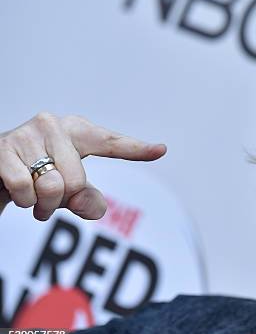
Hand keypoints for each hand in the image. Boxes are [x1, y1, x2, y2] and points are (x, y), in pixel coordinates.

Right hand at [0, 112, 165, 220]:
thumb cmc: (35, 176)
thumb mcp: (67, 190)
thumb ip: (86, 200)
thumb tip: (96, 209)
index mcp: (77, 131)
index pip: (111, 142)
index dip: (136, 149)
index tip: (161, 150)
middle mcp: (54, 124)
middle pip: (77, 181)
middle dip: (61, 201)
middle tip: (47, 198)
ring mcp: (27, 133)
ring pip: (51, 186)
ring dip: (40, 204)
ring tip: (31, 194)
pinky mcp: (2, 147)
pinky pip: (23, 188)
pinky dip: (21, 200)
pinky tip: (14, 189)